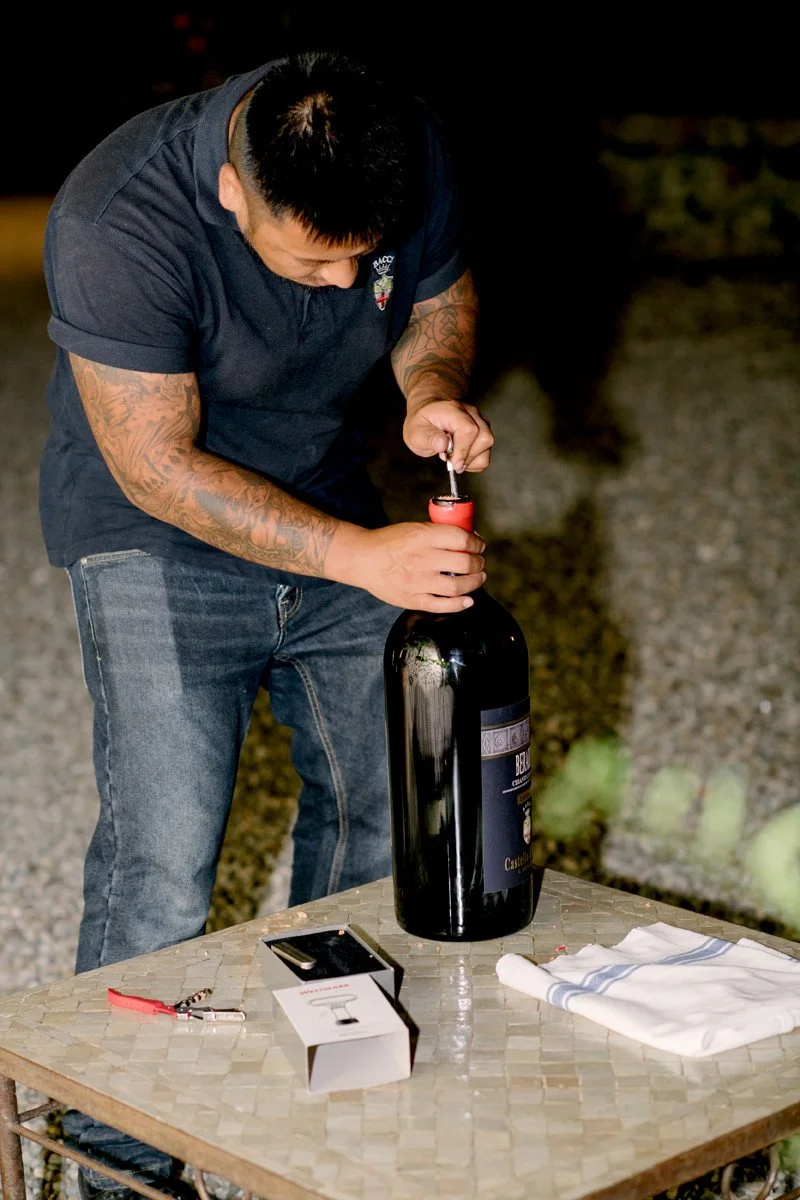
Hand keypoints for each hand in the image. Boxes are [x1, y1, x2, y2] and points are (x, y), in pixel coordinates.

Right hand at [330, 522, 485, 611]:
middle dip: (478, 563)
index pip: (462, 539)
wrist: (362, 559)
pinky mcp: (412, 599)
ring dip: (474, 583)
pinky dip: (459, 604)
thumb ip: (439, 533)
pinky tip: (468, 600)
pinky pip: (442, 606)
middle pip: (464, 564)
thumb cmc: (389, 542)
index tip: (479, 545)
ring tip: (477, 578)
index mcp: (422, 537)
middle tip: (479, 562)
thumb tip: (469, 539)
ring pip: (457, 587)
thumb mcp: (414, 528)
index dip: (477, 543)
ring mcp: (417, 582)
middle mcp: (421, 559)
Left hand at [403, 398, 493, 473]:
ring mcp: (479, 421)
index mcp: (452, 410)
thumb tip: (443, 445)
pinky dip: (475, 460)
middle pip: (484, 438)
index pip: (469, 429)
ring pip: (488, 444)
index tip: (453, 464)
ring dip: (472, 459)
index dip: (463, 450)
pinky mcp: (483, 430)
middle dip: (468, 457)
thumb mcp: (415, 431)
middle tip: (451, 462)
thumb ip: (429, 438)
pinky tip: (461, 457)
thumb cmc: (423, 421)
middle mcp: (470, 413)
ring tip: (454, 458)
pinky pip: (486, 450)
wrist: (429, 409)